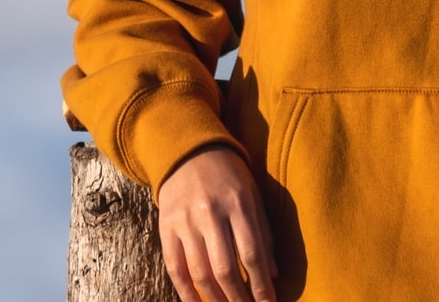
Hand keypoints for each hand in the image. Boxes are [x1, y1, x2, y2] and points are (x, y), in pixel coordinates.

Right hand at [154, 143, 277, 301]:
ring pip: (200, 273)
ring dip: (215, 300)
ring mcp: (185, 221)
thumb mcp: (252, 196)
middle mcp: (210, 213)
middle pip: (225, 269)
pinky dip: (186, 293)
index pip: (252, 254)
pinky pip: (175, 268)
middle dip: (239, 299)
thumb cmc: (228, 176)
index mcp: (237, 204)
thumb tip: (273, 274)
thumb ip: (263, 234)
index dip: (261, 286)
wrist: (187, 151)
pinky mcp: (166, 227)